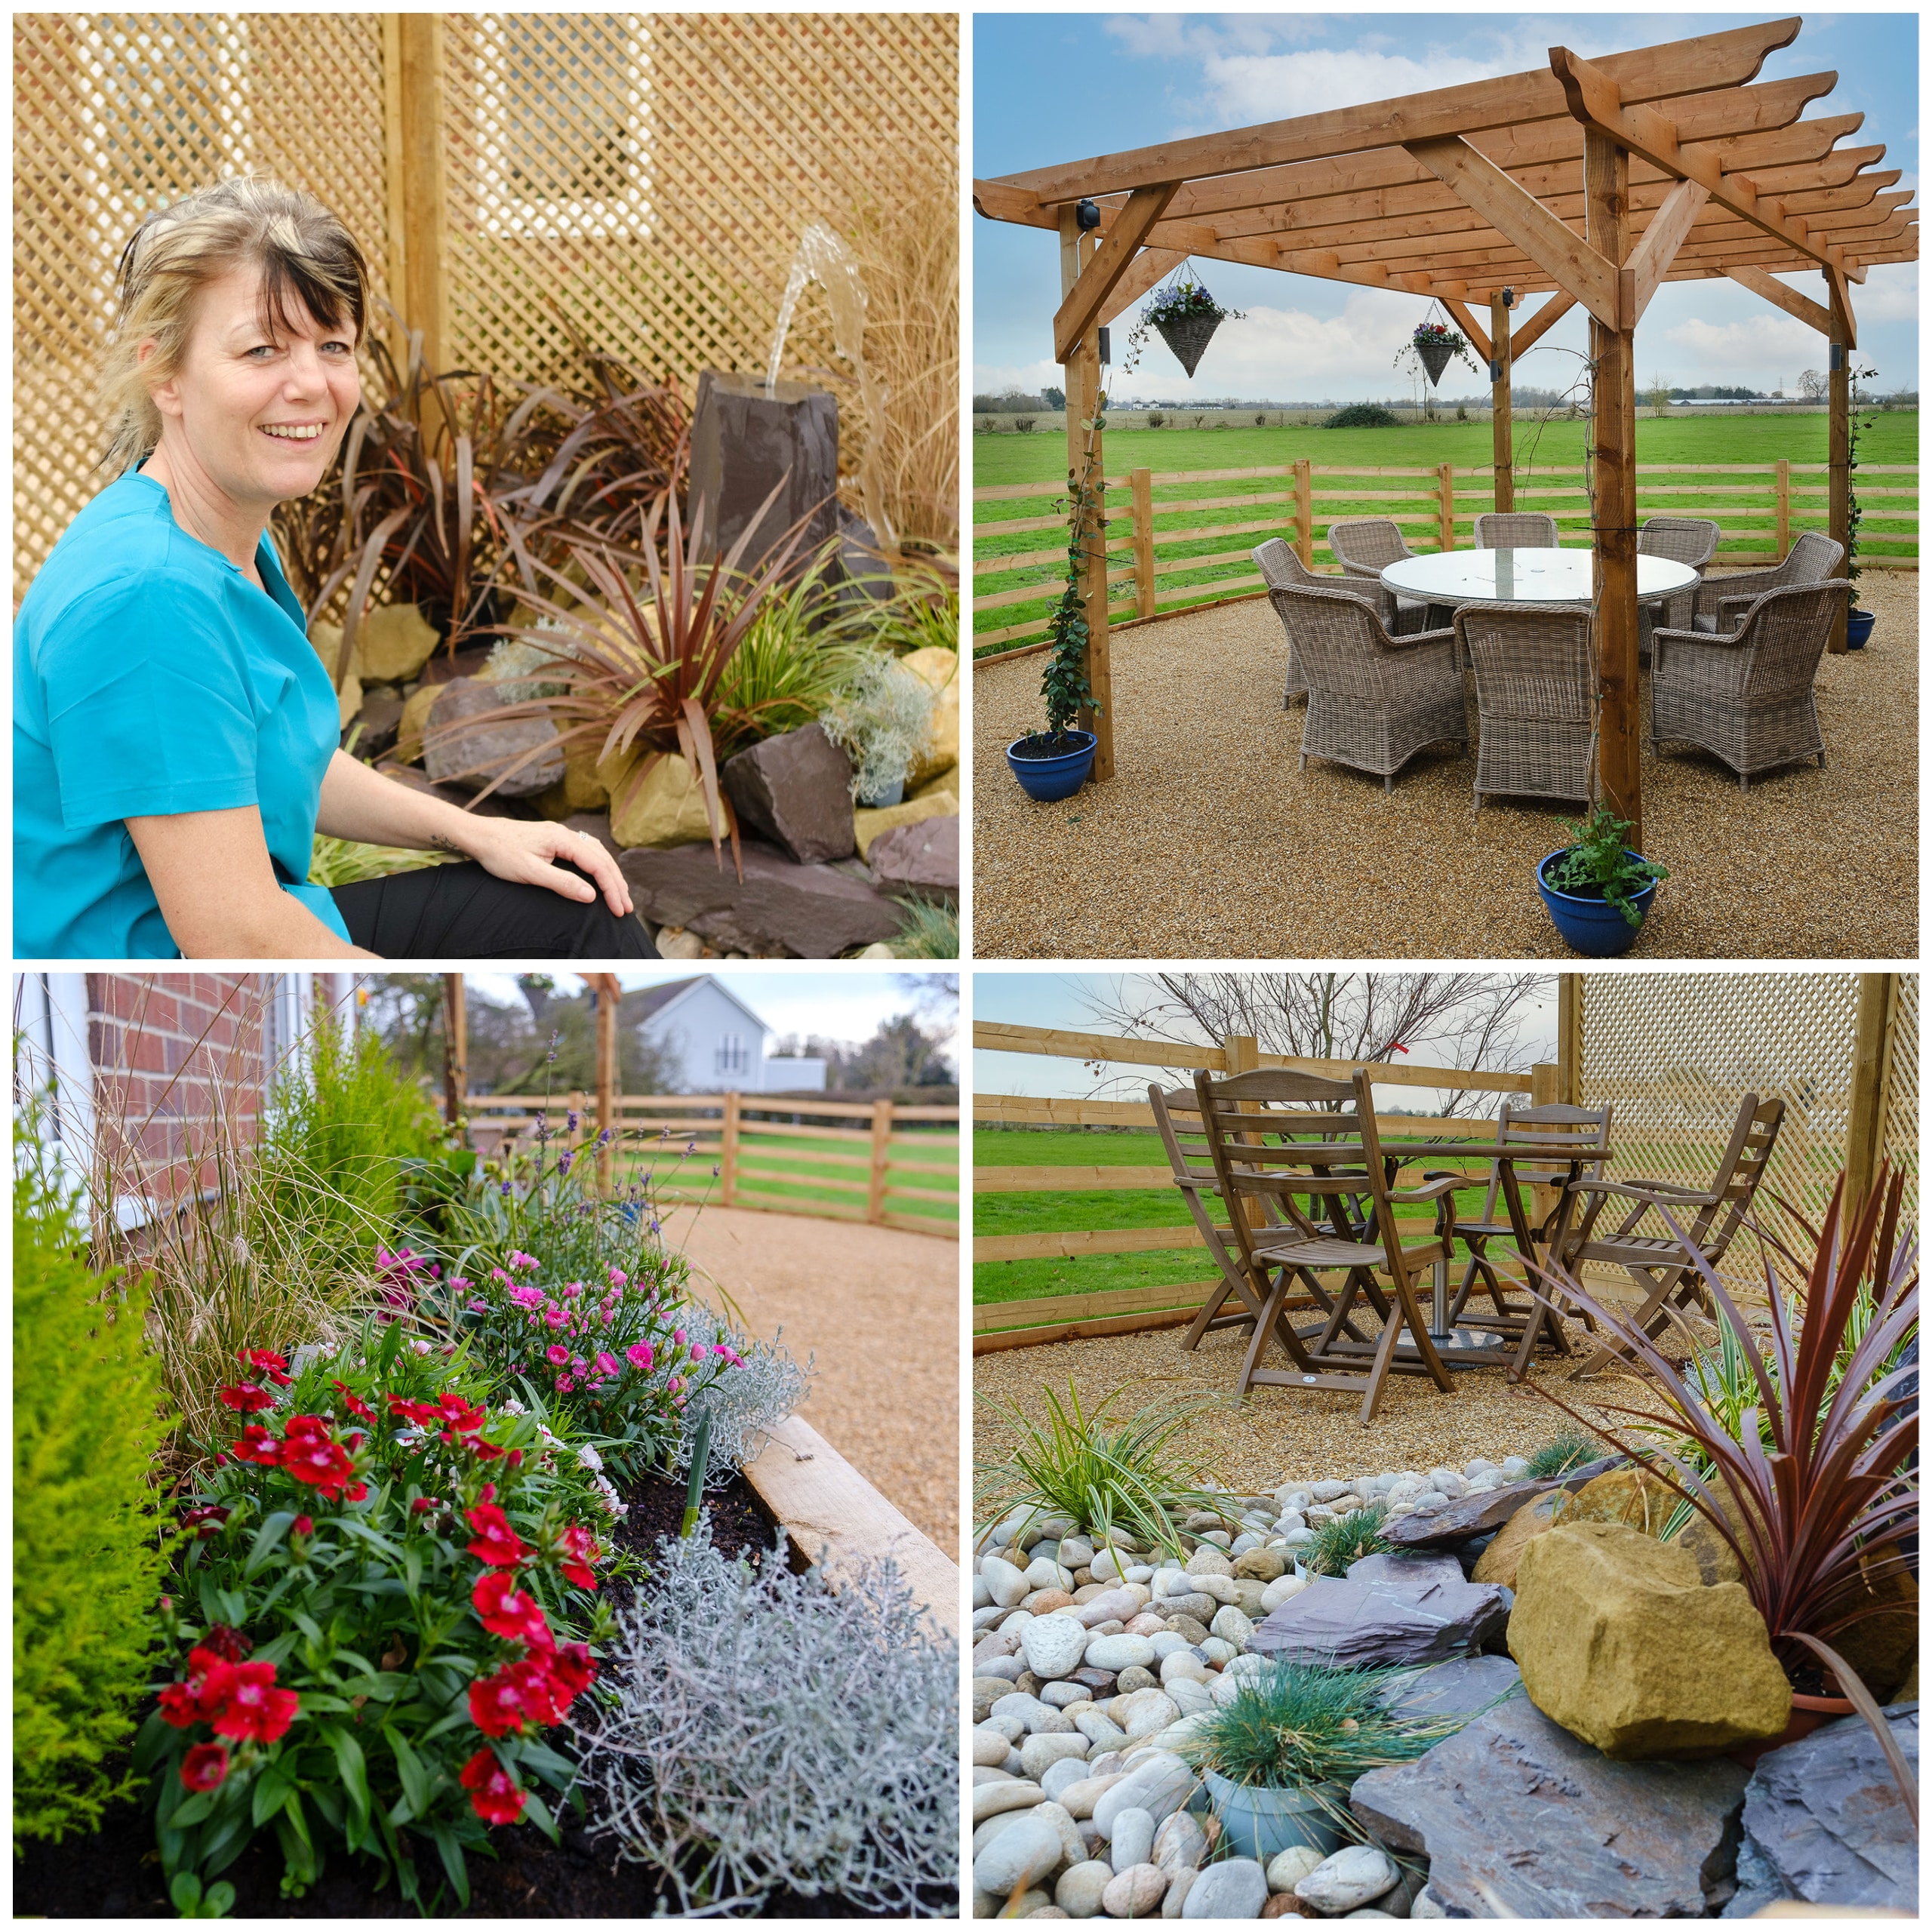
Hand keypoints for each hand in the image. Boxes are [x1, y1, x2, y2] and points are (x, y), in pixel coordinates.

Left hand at [452, 818, 633, 917]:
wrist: (480, 836)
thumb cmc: (501, 854)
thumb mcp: (530, 872)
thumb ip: (562, 883)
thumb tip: (591, 896)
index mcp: (563, 839)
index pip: (598, 866)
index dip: (611, 889)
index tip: (618, 910)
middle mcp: (567, 834)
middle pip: (603, 859)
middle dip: (617, 884)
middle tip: (626, 908)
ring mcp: (562, 835)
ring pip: (597, 854)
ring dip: (610, 874)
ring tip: (619, 894)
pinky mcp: (555, 839)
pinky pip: (587, 851)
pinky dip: (599, 865)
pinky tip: (600, 874)